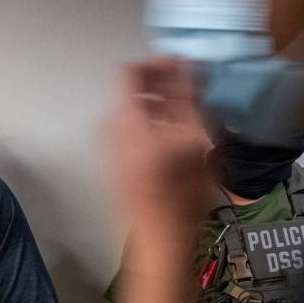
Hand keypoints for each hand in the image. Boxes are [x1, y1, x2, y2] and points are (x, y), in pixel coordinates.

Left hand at [108, 58, 212, 229]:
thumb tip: (187, 63)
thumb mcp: (193, 139)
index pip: (131, 71)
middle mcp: (110, 129)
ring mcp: (110, 147)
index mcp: (124, 119)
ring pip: (136, 111)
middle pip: (133, 91)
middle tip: (193, 92)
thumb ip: (187, 96)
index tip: (184, 67)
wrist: (161, 239)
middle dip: (164, 86)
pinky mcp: (117, 162)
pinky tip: (178, 140)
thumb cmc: (180, 192)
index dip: (158, 63)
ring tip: (190, 117)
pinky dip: (155, 125)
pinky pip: (134, 129)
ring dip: (162, 107)